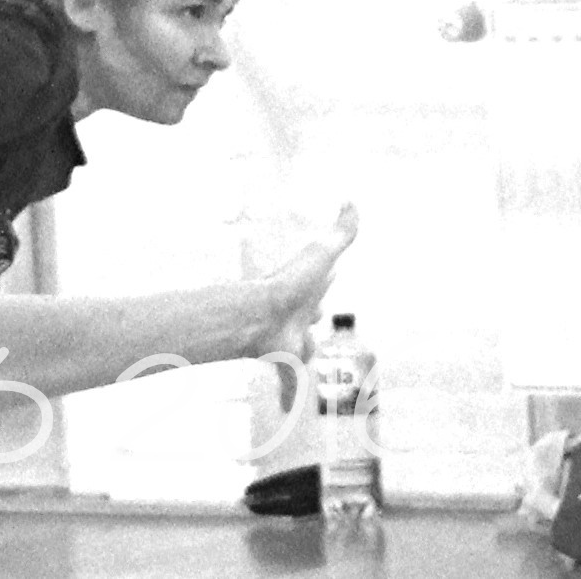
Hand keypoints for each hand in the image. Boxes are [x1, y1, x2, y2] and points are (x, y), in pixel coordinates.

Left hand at [258, 202, 359, 408]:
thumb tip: (352, 199)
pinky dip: (291, 397)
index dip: (322, 293)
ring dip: (299, 365)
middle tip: (311, 330)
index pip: (319, 294)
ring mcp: (292, 342)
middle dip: (310, 327)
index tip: (324, 294)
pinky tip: (289, 413)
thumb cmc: (290, 285)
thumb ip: (341, 231)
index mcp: (307, 297)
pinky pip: (292, 385)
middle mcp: (299, 320)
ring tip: (299, 375)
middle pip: (308, 325)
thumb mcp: (321, 253)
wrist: (259, 316)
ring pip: (300, 356)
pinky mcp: (287, 364)